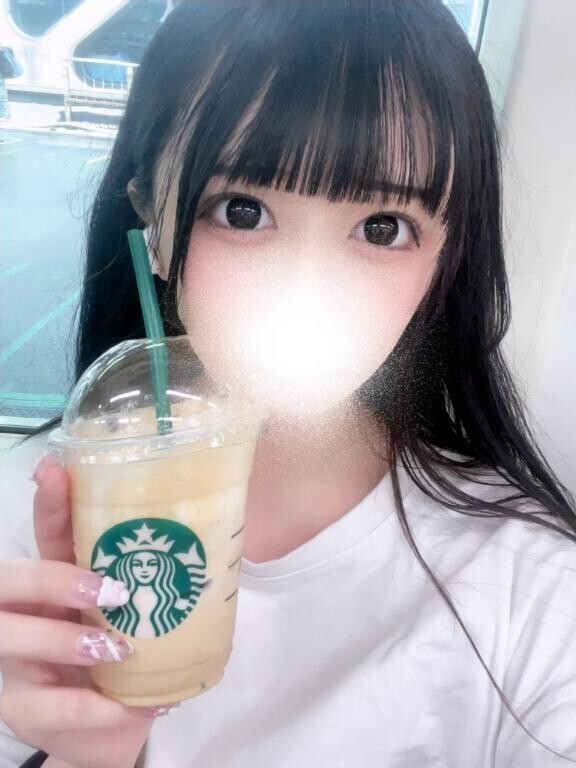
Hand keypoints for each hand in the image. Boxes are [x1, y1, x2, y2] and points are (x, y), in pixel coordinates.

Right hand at [0, 456, 164, 767]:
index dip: (51, 504)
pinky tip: (121, 706)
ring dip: (66, 640)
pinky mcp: (24, 709)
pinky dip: (85, 707)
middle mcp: (28, 612)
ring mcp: (18, 660)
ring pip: (11, 639)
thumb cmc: (128, 657)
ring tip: (119, 647)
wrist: (112, 726)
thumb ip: (159, 580)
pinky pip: (42, 707)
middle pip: (10, 580)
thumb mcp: (142, 615)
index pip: (49, 535)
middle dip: (53, 578)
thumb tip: (219, 532)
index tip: (55, 469)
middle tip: (107, 590)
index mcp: (59, 581)